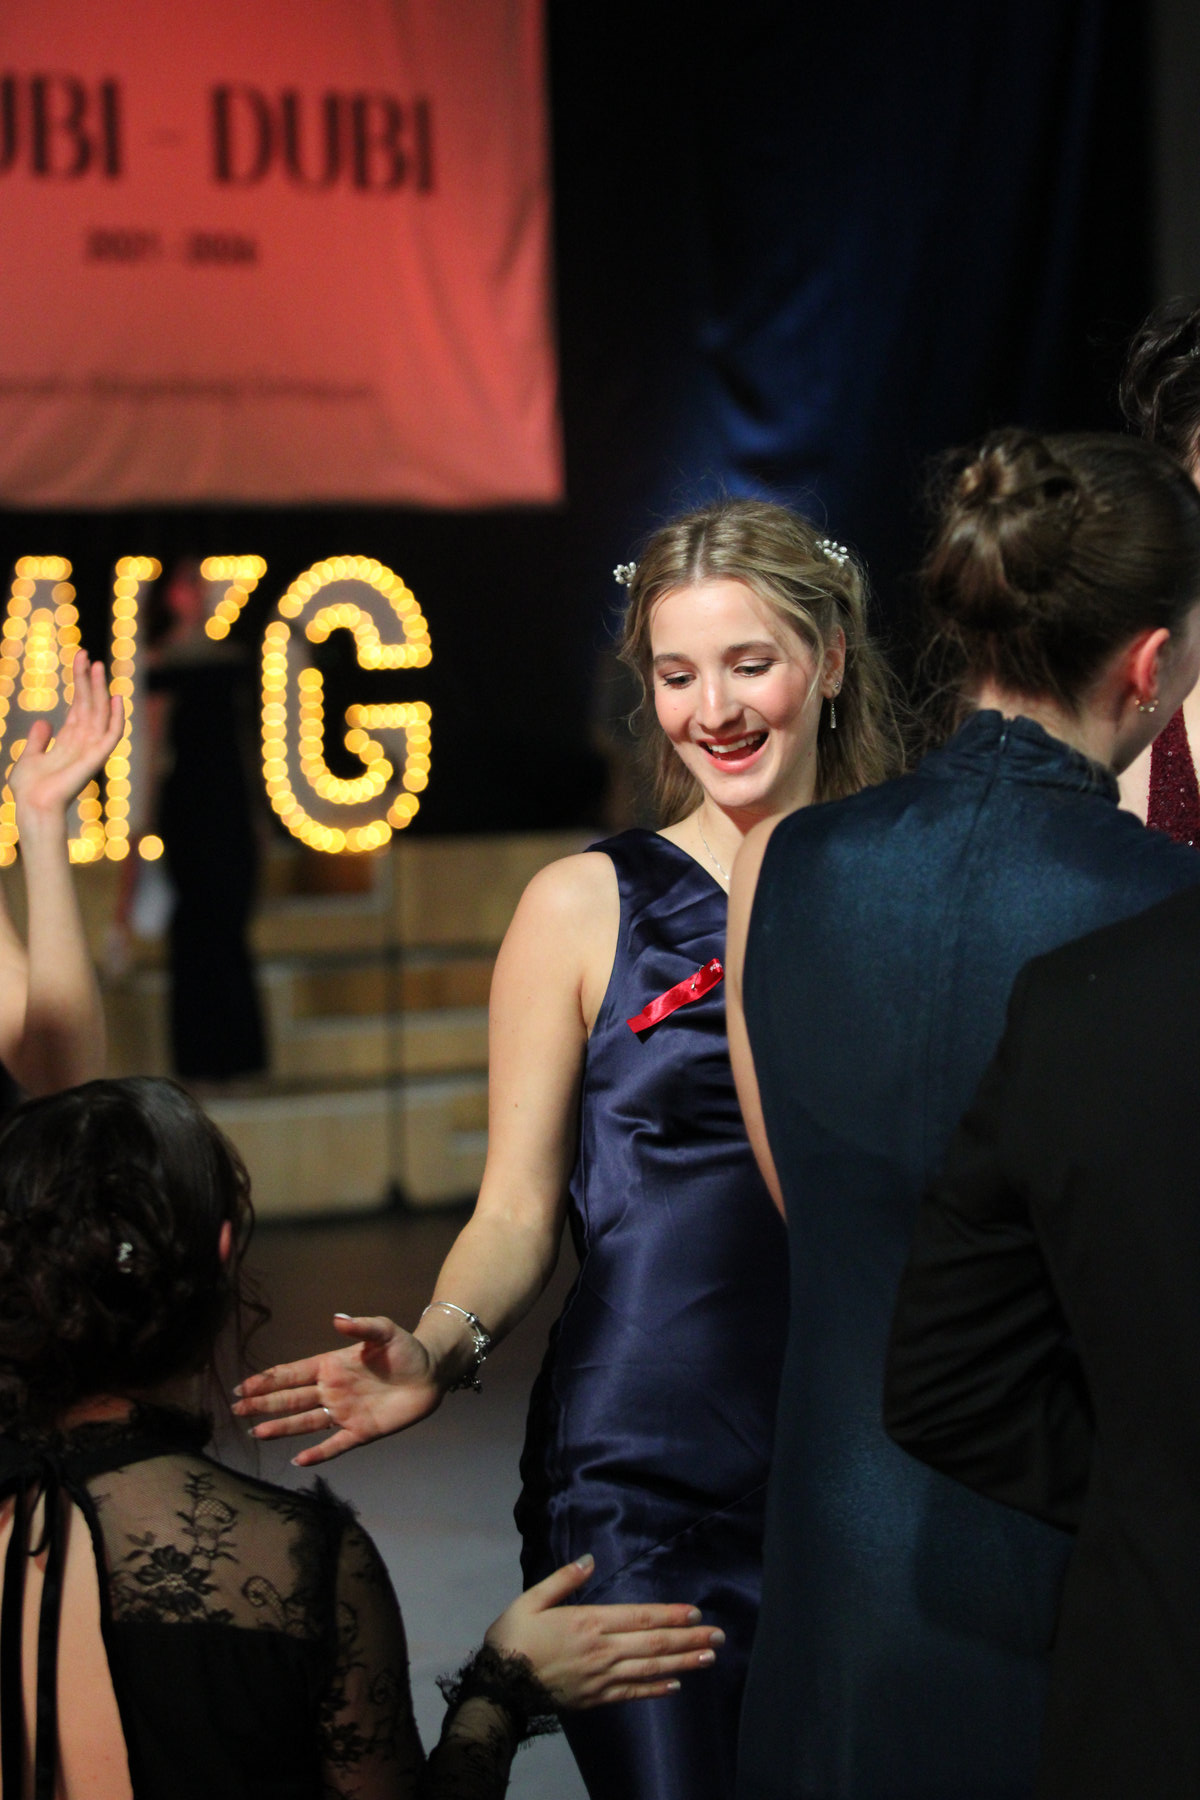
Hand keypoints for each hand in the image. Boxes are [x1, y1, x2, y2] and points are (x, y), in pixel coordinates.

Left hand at [9, 652, 123, 822]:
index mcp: (69, 742)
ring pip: (100, 713)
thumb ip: (39, 740)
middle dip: (87, 680)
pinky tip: (116, 697)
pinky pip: (113, 734)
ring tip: (95, 665)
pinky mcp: (97, 758)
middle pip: (89, 704)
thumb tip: (44, 722)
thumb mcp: (29, 758)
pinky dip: (117, 717)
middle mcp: (83, 743)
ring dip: (99, 689)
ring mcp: (92, 750)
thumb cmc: (29, 789)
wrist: (33, 806)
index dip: (79, 683)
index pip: (78, 706)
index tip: (78, 660)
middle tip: (84, 654)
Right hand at [232, 1314, 441, 1465]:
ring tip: (255, 1433)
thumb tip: (337, 1318)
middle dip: (263, 1404)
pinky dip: (317, 1453)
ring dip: (280, 1428)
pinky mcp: (361, 1432)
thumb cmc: (406, 1350)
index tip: (242, 1386)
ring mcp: (344, 1413)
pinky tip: (298, 1460)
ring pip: (304, 1422)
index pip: (292, 1374)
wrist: (431, 1374)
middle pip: (291, 1399)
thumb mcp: (385, 1332)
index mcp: (331, 1366)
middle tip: (237, 1410)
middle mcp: (331, 1391)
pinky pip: (334, 1445)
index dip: (267, 1380)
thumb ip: (361, 1326)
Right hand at [484, 1556, 721, 1707]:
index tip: (696, 1612)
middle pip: (653, 1643)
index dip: (670, 1615)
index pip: (640, 1617)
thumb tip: (589, 1560)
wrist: (499, 1688)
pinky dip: (656, 1689)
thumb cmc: (514, 1638)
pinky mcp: (596, 1699)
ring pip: (650, 1669)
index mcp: (588, 1623)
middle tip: (719, 1636)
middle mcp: (602, 1651)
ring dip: (683, 1663)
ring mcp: (601, 1678)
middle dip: (689, 1639)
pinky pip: (633, 1693)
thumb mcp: (531, 1600)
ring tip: (709, 1657)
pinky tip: (676, 1685)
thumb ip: (563, 1580)